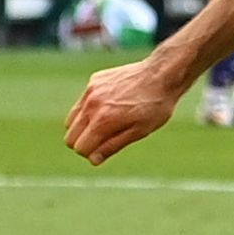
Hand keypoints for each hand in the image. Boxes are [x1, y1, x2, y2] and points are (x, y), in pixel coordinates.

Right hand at [65, 56, 179, 164]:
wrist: (162, 74)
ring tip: (105, 125)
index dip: (91, 153)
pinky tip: (111, 105)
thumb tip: (93, 160)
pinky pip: (82, 102)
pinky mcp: (94, 81)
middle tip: (104, 140)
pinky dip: (89, 109)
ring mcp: (91, 90)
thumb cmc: (155, 106)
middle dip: (84, 142)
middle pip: (70, 136)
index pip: (80, 147)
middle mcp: (92, 104)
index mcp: (103, 120)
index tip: (105, 150)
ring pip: (72, 119)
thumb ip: (112, 146)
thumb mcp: (138, 132)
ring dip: (83, 127)